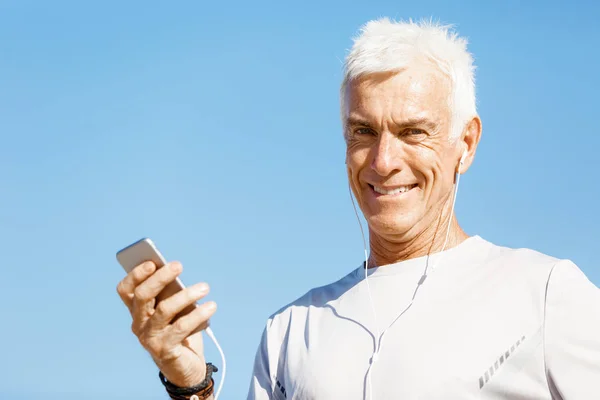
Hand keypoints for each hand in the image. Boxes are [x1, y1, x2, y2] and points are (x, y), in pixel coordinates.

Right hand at [117, 261, 216, 386]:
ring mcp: (150, 338)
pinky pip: (182, 327)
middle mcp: (138, 324)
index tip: (152, 261)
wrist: (185, 366)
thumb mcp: (173, 309)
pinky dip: (198, 314)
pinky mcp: (165, 350)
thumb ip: (170, 293)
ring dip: (186, 295)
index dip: (135, 275)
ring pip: (164, 310)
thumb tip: (175, 272)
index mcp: (137, 311)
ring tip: (205, 287)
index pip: (126, 290)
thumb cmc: (179, 330)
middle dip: (160, 278)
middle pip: (142, 296)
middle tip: (179, 265)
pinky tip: (211, 306)